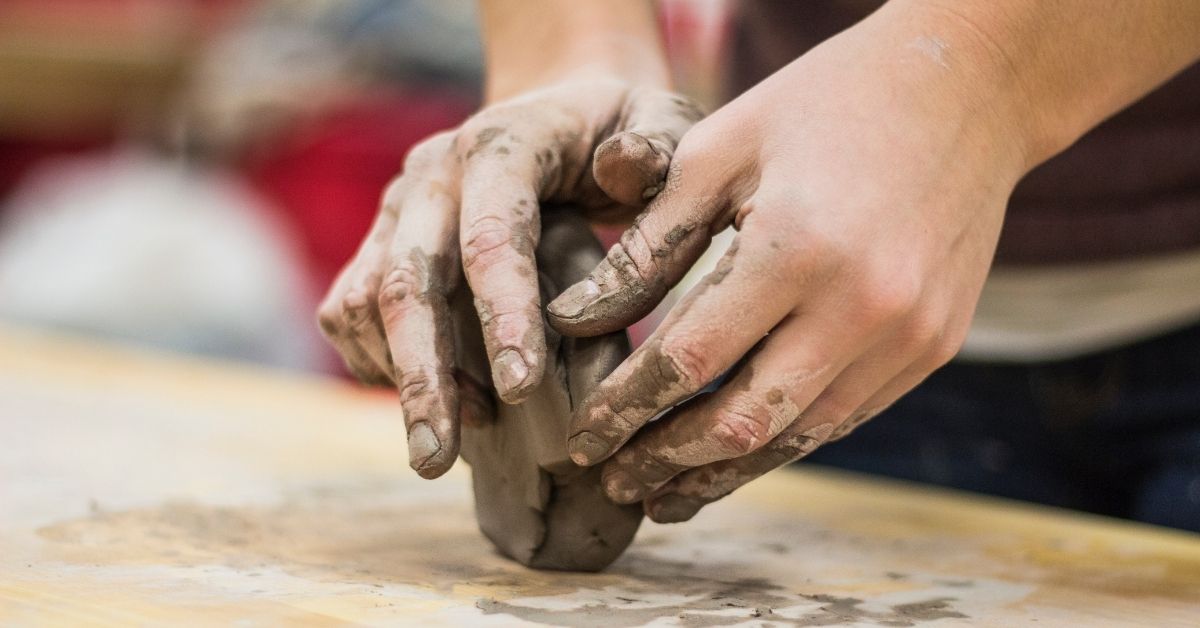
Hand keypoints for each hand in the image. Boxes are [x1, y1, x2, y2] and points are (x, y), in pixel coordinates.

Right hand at [316, 77, 701, 477]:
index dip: (502, 315)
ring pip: (364, 302)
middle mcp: (432, 175)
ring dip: (400, 378)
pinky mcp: (380, 241)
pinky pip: (351, 310)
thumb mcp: (661, 119)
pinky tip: (436, 402)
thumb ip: (656, 145)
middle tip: (435, 460)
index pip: (491, 236)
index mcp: (502, 145)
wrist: (560, 109)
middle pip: (406, 280)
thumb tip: (621, 170)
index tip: (522, 392)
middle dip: (422, 376)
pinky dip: (379, 365)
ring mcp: (398, 209)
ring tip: (449, 443)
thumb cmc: (622, 128)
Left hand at [547, 10, 1033, 521]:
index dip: (625, 408)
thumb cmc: (824, 105)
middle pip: (742, 420)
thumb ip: (647, 245)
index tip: (581, 436)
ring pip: (799, 436)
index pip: (688, 359)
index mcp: (796, 247)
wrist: (967, 89)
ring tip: (667, 495)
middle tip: (615, 481)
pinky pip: (846, 415)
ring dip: (726, 472)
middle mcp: (862, 306)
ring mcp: (909, 335)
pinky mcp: (935, 346)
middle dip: (667, 461)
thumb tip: (575, 322)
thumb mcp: (718, 151)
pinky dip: (785, 439)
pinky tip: (740, 452)